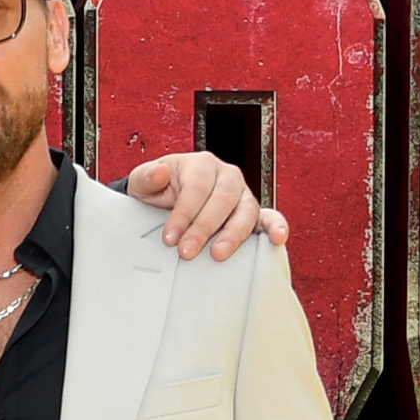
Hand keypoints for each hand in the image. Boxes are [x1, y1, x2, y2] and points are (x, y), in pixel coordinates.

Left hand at [121, 154, 288, 260]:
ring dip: (233, 234)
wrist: (163, 202)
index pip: (197, 187)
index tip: (170, 237)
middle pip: (222, 200)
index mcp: (202, 165)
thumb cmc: (156, 191)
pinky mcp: (252, 214)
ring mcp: (242, 195)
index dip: (184, 213)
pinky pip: (269, 217)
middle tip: (186, 252)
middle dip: (204, 228)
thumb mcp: (142, 182)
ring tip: (218, 254)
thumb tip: (161, 172)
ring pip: (245, 210)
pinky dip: (276, 226)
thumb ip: (146, 177)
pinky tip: (277, 239)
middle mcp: (227, 176)